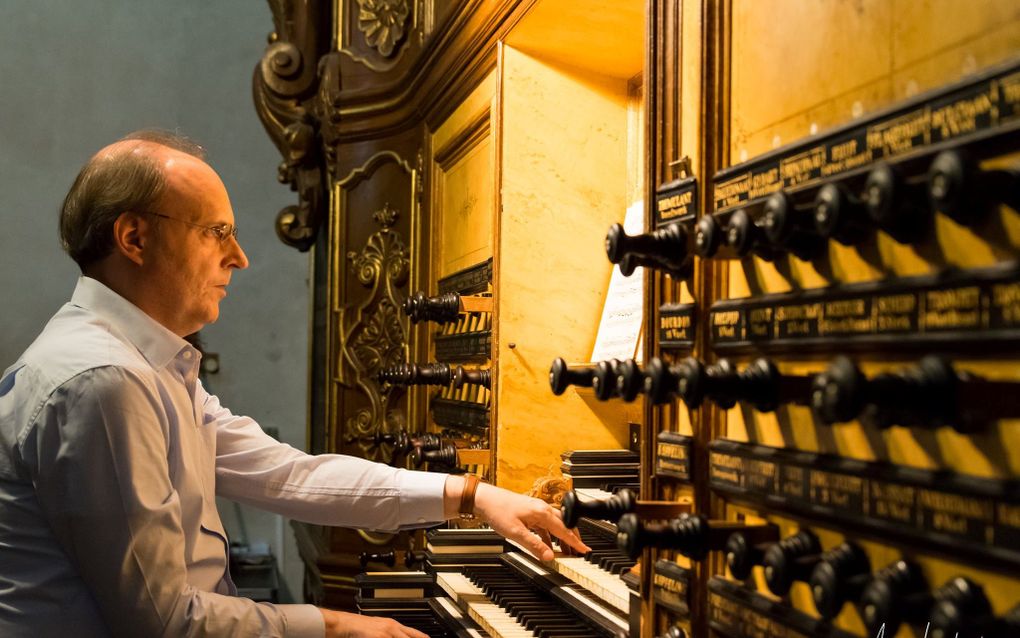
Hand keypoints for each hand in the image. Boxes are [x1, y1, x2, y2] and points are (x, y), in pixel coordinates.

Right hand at [319, 608, 427, 637]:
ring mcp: (387, 632)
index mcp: (392, 625)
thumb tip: (395, 635)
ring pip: (404, 637)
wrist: (344, 624)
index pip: (413, 633)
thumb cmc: (357, 629)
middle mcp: (392, 628)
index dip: (422, 637)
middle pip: (411, 636)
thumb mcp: (377, 630)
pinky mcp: (380, 636)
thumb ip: (388, 634)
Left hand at [473, 483, 591, 560]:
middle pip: (564, 525)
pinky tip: (548, 545)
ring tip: (566, 551)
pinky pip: (545, 526)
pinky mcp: (530, 512)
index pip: (564, 530)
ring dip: (561, 538)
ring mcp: (536, 510)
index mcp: (542, 512)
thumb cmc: (498, 510)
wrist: (484, 499)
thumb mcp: (516, 532)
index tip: (585, 550)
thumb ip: (534, 545)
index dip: (575, 542)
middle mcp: (542, 509)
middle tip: (579, 551)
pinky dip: (549, 536)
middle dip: (572, 538)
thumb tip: (549, 556)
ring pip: (555, 525)